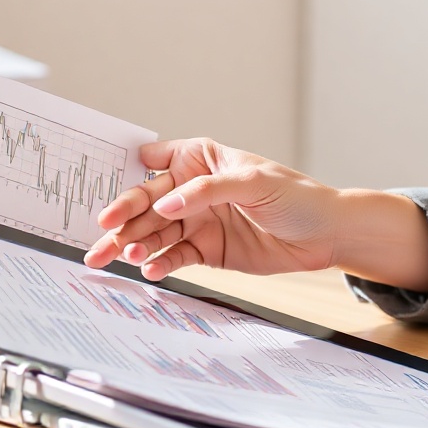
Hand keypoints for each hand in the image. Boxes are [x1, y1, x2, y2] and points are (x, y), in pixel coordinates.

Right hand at [82, 138, 427, 290]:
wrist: (325, 235)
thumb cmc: (295, 195)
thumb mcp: (254, 182)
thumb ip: (208, 190)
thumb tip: (166, 202)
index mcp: (200, 159)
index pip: (155, 162)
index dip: (127, 175)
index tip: (102, 189)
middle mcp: (192, 189)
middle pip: (146, 203)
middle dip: (122, 218)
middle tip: (102, 234)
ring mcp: (196, 221)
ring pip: (154, 232)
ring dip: (135, 244)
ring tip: (121, 256)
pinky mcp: (205, 250)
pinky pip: (174, 256)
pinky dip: (160, 263)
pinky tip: (150, 269)